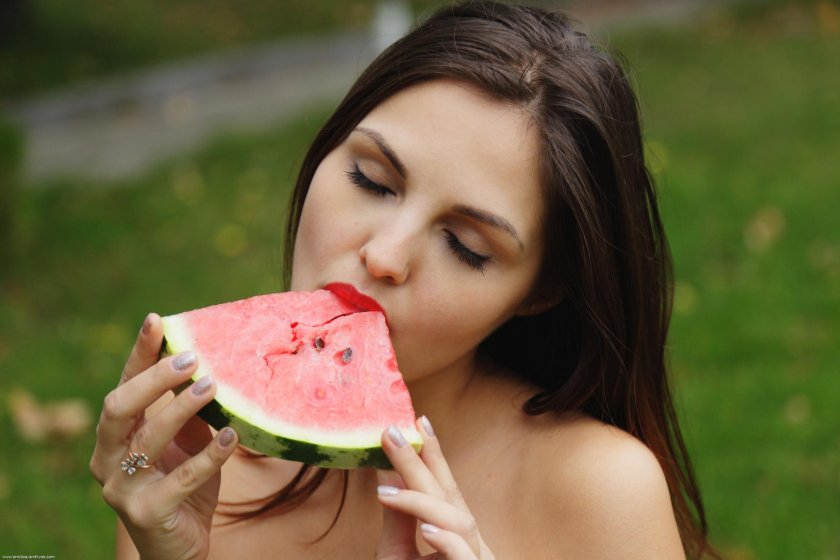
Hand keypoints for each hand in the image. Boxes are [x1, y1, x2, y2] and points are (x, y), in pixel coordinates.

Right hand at [89, 313, 238, 559]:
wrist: (179, 548)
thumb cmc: (185, 486)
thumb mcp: (189, 443)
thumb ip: (192, 412)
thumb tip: (215, 368)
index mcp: (116, 434)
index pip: (124, 384)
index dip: (139, 352)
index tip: (157, 319)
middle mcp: (108, 457)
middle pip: (119, 405)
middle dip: (155, 378)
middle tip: (192, 358)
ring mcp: (121, 487)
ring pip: (147, 437)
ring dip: (183, 408)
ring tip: (214, 386)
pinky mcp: (145, 512)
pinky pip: (181, 478)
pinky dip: (209, 455)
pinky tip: (233, 436)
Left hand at [375, 417, 494, 559]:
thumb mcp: (396, 551)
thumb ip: (396, 517)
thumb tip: (385, 470)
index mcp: (459, 538)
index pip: (448, 490)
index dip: (434, 456)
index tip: (419, 423)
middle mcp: (471, 547)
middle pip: (452, 497)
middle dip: (422, 464)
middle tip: (393, 434)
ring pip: (460, 522)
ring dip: (422, 503)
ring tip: (385, 492)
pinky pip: (463, 555)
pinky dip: (446, 540)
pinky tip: (425, 529)